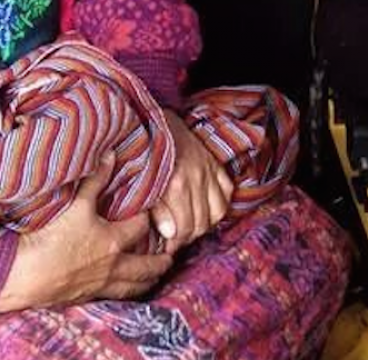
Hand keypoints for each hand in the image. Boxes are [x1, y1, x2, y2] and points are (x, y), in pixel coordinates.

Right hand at [0, 154, 172, 311]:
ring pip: (131, 287)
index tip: (151, 213)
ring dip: (145, 282)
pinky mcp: (84, 298)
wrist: (26, 275)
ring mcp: (99, 286)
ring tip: (154, 280)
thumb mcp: (77, 204)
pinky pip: (112, 298)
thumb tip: (110, 154)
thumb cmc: (53, 238)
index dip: (148, 219)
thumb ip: (95, 179)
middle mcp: (112, 266)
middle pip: (144, 267)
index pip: (141, 228)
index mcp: (114, 241)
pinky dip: (124, 294)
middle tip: (170, 259)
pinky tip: (121, 292)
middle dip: (159, 262)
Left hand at [150, 110, 233, 253]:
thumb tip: (167, 232)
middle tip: (173, 240)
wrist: (154, 120)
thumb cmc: (144, 153)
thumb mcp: (141, 181)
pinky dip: (218, 206)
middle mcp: (196, 177)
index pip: (182, 228)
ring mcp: (209, 170)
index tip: (165, 248)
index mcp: (175, 183)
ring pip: (216, 213)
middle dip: (186, 237)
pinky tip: (204, 209)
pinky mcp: (216, 165)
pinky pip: (226, 194)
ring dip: (202, 225)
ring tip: (187, 227)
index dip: (173, 244)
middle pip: (200, 224)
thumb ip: (154, 208)